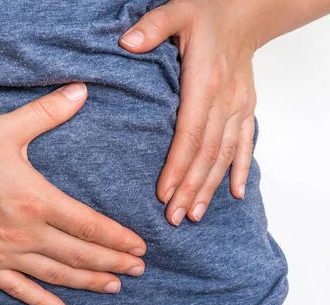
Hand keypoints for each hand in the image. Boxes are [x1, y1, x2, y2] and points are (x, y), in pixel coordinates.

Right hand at [0, 83, 146, 304]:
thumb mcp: (4, 129)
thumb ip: (46, 113)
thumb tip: (81, 90)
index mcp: (36, 200)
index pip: (89, 225)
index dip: (118, 238)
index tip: (141, 247)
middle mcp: (26, 233)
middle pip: (80, 255)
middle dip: (113, 263)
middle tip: (140, 270)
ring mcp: (5, 254)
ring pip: (57, 275)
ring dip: (89, 282)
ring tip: (114, 287)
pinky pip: (19, 290)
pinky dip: (43, 302)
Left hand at [118, 0, 259, 225]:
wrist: (246, 11)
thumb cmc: (207, 13)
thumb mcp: (176, 11)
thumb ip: (151, 27)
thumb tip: (126, 43)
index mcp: (204, 82)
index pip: (189, 133)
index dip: (177, 165)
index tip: (164, 193)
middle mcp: (225, 99)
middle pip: (207, 152)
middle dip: (191, 187)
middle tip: (174, 217)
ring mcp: (239, 106)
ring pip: (226, 154)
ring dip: (211, 186)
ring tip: (195, 214)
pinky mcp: (246, 108)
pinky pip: (246, 143)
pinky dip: (240, 169)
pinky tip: (234, 194)